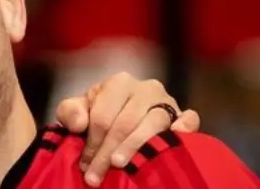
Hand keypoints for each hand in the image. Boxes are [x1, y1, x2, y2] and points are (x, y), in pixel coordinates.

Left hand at [53, 72, 200, 186]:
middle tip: (96, 175)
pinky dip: (184, 129)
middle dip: (108, 152)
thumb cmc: (95, 113)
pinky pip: (189, 120)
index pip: (103, 117)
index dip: (92, 143)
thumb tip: (80, 124)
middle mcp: (146, 88)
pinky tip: (176, 138)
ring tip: (120, 165)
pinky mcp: (183, 115)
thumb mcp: (76, 110)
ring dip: (135, 146)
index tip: (85, 164)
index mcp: (119, 83)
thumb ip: (70, 112)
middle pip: (126, 123)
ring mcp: (167, 101)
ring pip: (153, 124)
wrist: (119, 117)